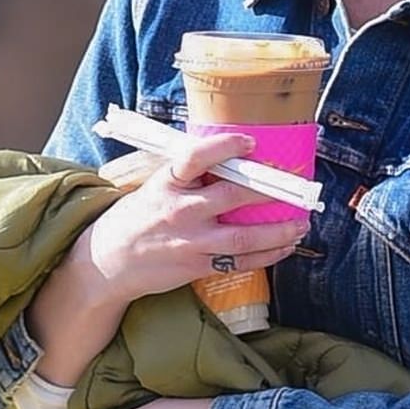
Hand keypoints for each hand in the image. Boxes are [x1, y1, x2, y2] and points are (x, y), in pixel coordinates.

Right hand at [81, 129, 309, 302]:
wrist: (109, 261)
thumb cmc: (137, 218)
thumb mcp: (154, 186)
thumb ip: (186, 175)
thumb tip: (227, 158)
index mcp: (167, 183)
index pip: (196, 157)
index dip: (224, 147)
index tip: (250, 143)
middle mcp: (180, 210)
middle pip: (232, 196)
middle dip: (268, 190)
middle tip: (294, 186)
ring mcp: (191, 241)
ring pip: (244, 236)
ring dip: (278, 230)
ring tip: (300, 222)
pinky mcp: (197, 266)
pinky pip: (240, 262)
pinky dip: (267, 255)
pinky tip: (284, 247)